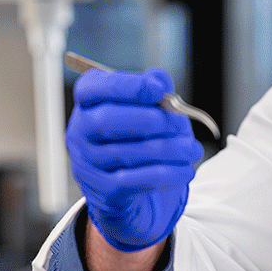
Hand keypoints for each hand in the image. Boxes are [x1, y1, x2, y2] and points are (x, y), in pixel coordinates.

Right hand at [66, 67, 203, 251]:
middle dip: (148, 119)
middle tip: (178, 122)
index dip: (126, 86)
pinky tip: (185, 170)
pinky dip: (168, 174)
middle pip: (105, 120)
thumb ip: (153, 89)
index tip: (159, 89)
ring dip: (167, 149)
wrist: (130, 189)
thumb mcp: (146, 108)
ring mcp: (88, 163)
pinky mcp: (104, 191)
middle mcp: (80, 132)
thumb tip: (159, 79)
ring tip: (191, 149)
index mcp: (87, 103)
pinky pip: (138, 180)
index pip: (92, 87)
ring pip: (126, 152)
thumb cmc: (138, 137)